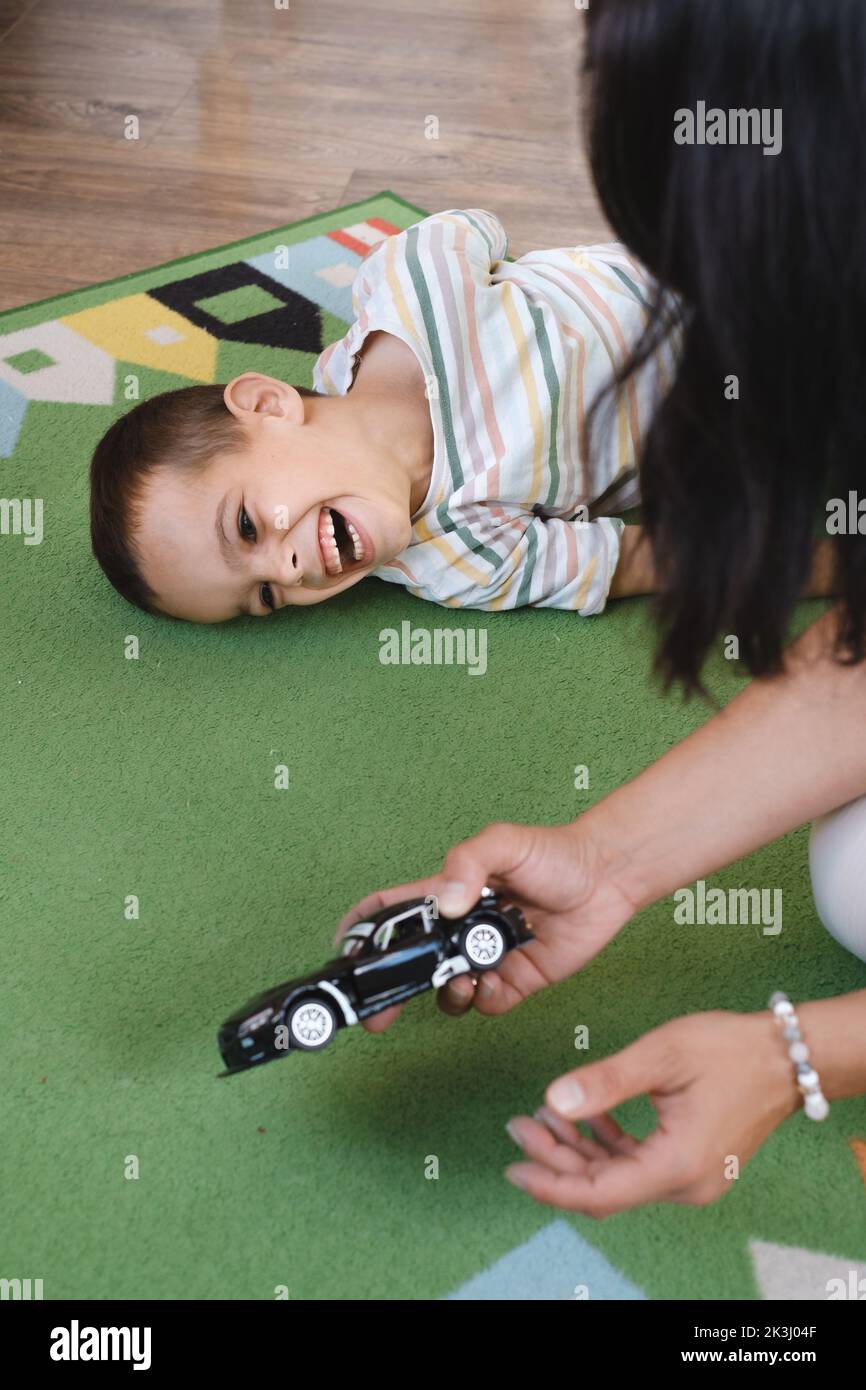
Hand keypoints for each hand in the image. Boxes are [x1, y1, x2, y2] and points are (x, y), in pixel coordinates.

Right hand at [335, 819, 638, 1031]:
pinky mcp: (517, 979)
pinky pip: (487, 1004)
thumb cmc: (554, 852)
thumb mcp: (503, 842)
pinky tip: (495, 983)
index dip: (362, 929)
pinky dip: (483, 1001)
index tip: (342, 951)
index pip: (392, 911)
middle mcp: (461, 930)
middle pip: (411, 964)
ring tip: (461, 982)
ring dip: (445, 995)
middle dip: (388, 989)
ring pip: (447, 990)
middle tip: (378, 1014)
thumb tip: (446, 904)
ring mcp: (487, 957)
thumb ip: (468, 864)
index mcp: (448, 895)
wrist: (608, 878)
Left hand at [505, 1010, 801, 1215]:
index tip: (514, 1167)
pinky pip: (639, 1167)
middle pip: (604, 1188)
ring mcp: (692, 1178)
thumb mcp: (661, 1055)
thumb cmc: (729, 1050)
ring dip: (579, 1152)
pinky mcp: (694, 1165)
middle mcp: (686, 1183)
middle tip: (519, 1126)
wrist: (787, 1055)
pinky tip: (584, 1120)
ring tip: (542, 1118)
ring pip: (619, 1179)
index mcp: (677, 1164)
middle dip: (557, 1160)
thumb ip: (605, 1082)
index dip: (552, 1183)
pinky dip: (607, 1148)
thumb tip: (554, 1102)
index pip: (599, 1191)